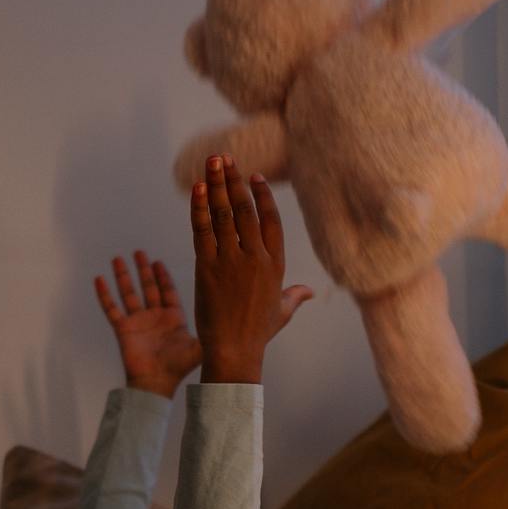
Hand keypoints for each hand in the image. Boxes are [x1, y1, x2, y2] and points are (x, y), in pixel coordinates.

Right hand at [92, 249, 200, 397]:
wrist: (156, 383)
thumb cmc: (177, 369)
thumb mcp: (200, 347)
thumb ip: (211, 331)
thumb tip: (229, 319)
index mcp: (173, 318)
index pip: (167, 291)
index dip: (163, 276)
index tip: (158, 262)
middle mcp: (155, 317)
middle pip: (148, 287)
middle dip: (143, 270)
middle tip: (140, 252)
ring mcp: (138, 322)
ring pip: (129, 293)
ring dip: (123, 276)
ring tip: (118, 259)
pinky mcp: (123, 329)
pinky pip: (112, 308)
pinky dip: (105, 294)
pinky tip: (99, 279)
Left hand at [190, 155, 312, 383]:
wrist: (234, 351)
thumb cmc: (258, 333)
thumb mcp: (282, 311)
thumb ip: (295, 296)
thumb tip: (310, 292)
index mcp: (275, 264)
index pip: (270, 219)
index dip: (260, 195)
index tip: (252, 175)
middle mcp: (255, 257)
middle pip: (244, 209)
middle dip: (234, 179)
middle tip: (225, 157)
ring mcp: (230, 260)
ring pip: (223, 214)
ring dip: (217, 184)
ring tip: (212, 162)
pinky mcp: (207, 267)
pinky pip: (202, 230)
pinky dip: (199, 207)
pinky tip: (197, 188)